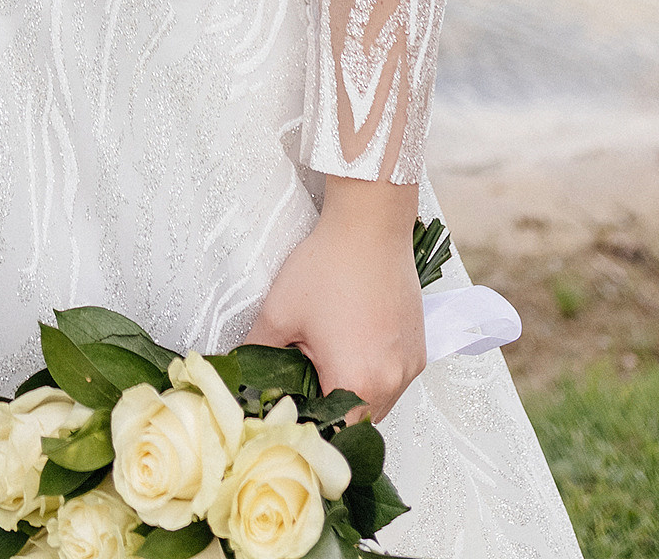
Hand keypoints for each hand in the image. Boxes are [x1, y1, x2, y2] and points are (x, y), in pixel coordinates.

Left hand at [248, 179, 425, 425]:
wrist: (370, 223)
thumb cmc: (329, 263)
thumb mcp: (279, 312)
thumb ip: (255, 352)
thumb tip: (239, 373)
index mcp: (357, 381)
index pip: (335, 434)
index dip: (311, 427)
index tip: (294, 412)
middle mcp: (391, 381)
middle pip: (357, 421)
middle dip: (330, 408)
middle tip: (305, 380)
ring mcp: (409, 367)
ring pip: (378, 403)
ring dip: (353, 391)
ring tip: (329, 355)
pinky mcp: (418, 350)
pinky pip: (394, 380)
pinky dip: (373, 373)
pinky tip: (352, 343)